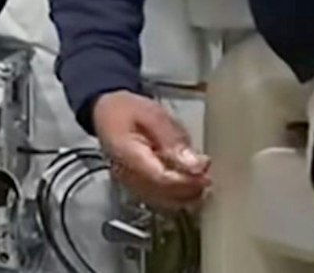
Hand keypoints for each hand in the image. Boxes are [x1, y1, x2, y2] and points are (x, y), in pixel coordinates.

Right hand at [91, 92, 210, 209]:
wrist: (106, 112)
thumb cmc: (128, 110)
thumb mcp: (153, 115)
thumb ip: (173, 140)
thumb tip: (195, 166)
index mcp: (127, 155)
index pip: (161, 180)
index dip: (188, 180)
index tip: (206, 171)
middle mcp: (126, 176)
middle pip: (165, 196)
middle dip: (190, 189)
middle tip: (207, 173)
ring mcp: (131, 184)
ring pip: (165, 202)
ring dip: (186, 194)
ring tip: (200, 176)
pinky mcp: (137, 187)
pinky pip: (161, 199)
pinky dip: (178, 194)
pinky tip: (188, 181)